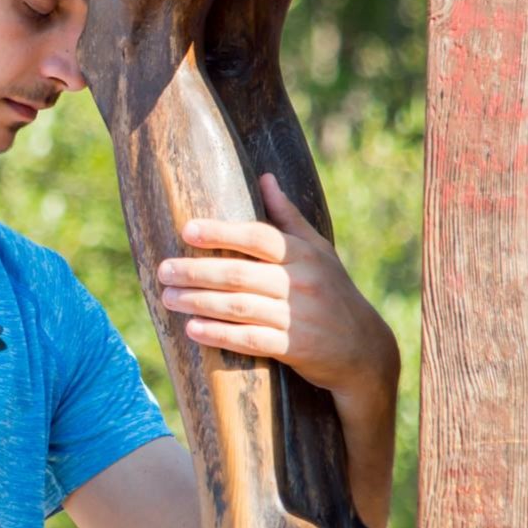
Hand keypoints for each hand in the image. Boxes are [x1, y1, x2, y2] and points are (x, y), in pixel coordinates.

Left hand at [156, 172, 397, 399]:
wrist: (364, 349)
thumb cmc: (333, 292)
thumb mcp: (319, 251)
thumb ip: (289, 217)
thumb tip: (265, 177)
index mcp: (304, 254)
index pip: (258, 237)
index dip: (222, 232)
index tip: (187, 230)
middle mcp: (301, 282)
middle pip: (239, 274)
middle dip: (197, 271)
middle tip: (163, 271)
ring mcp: (298, 317)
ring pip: (239, 306)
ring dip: (199, 302)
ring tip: (168, 297)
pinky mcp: (295, 348)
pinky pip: (250, 340)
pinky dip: (219, 335)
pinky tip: (192, 330)